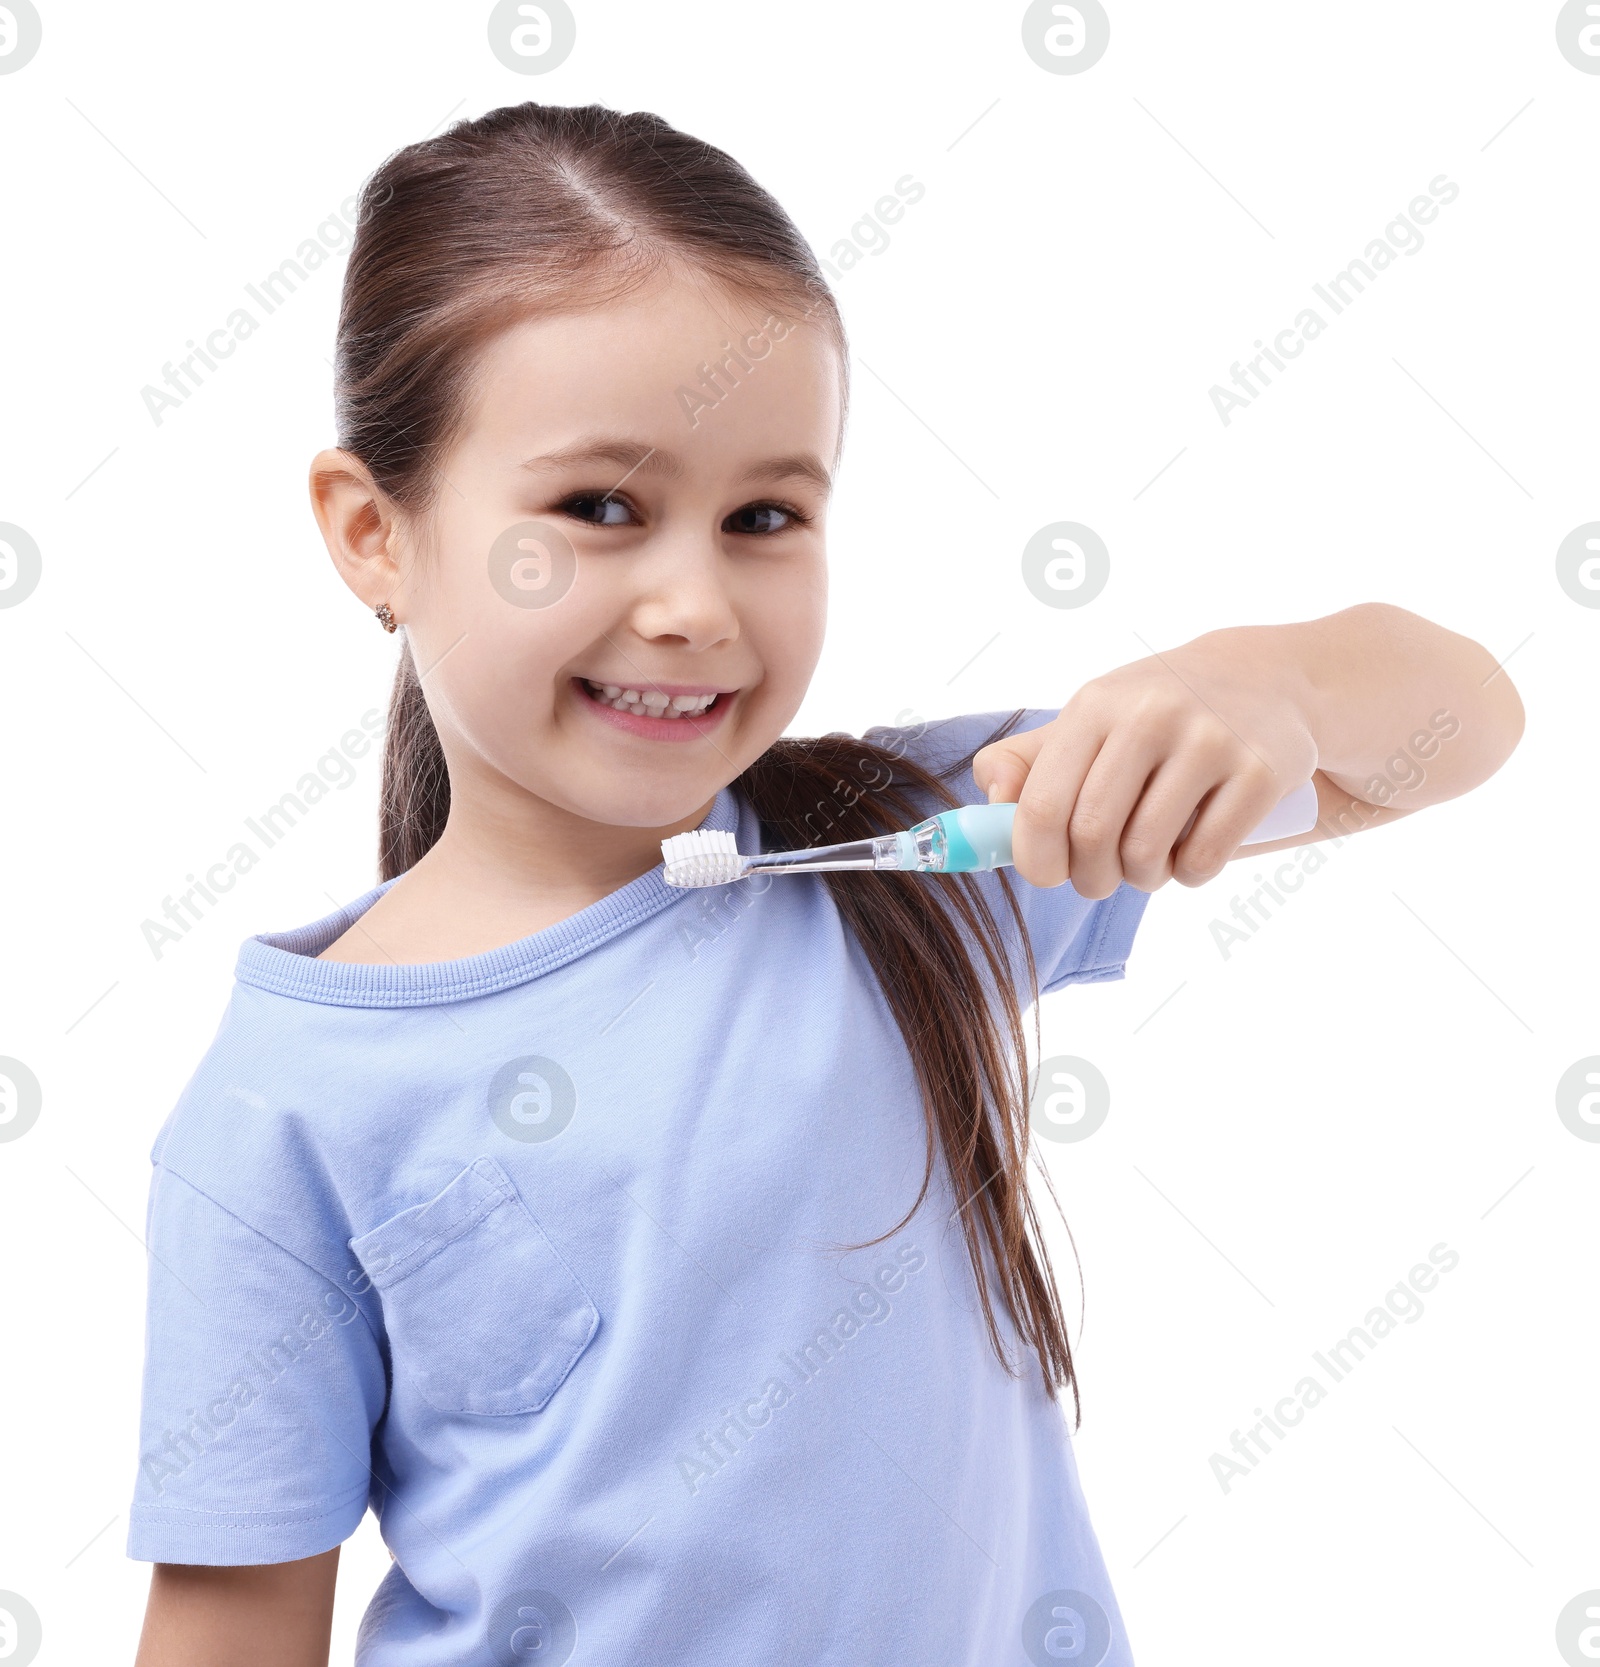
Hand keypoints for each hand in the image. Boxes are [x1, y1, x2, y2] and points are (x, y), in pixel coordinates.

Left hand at [971, 642, 1318, 899]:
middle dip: (1089, 878)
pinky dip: (1189, 875)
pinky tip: (1191, 852)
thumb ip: (1027, 761)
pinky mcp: (1261, 771)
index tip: (1049, 874)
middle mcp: (1149, 716)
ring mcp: (1209, 741)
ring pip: (1146, 856)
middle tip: (1101, 877)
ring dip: (1141, 879)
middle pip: (1090, 837)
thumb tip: (992, 803)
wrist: (1267, 678)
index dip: (1036, 859)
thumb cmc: (1157, 715)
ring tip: (1149, 860)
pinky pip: (1203, 860)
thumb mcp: (1091, 719)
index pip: (1040, 805)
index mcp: (1095, 707)